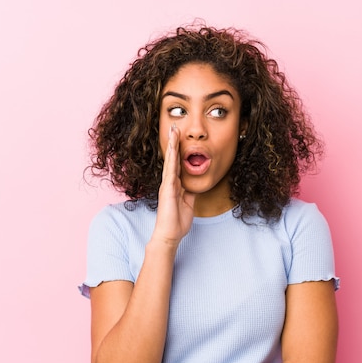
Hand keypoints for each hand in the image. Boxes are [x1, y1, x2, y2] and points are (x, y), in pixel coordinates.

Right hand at [151, 124, 194, 246]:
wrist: (169, 235)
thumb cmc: (177, 222)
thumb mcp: (188, 204)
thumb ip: (190, 193)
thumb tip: (194, 185)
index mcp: (174, 185)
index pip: (177, 164)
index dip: (179, 150)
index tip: (180, 137)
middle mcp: (169, 182)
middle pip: (172, 159)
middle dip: (174, 143)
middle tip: (175, 127)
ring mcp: (167, 185)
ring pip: (170, 161)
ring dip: (172, 146)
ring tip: (173, 131)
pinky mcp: (167, 190)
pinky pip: (170, 171)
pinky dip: (172, 159)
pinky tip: (174, 149)